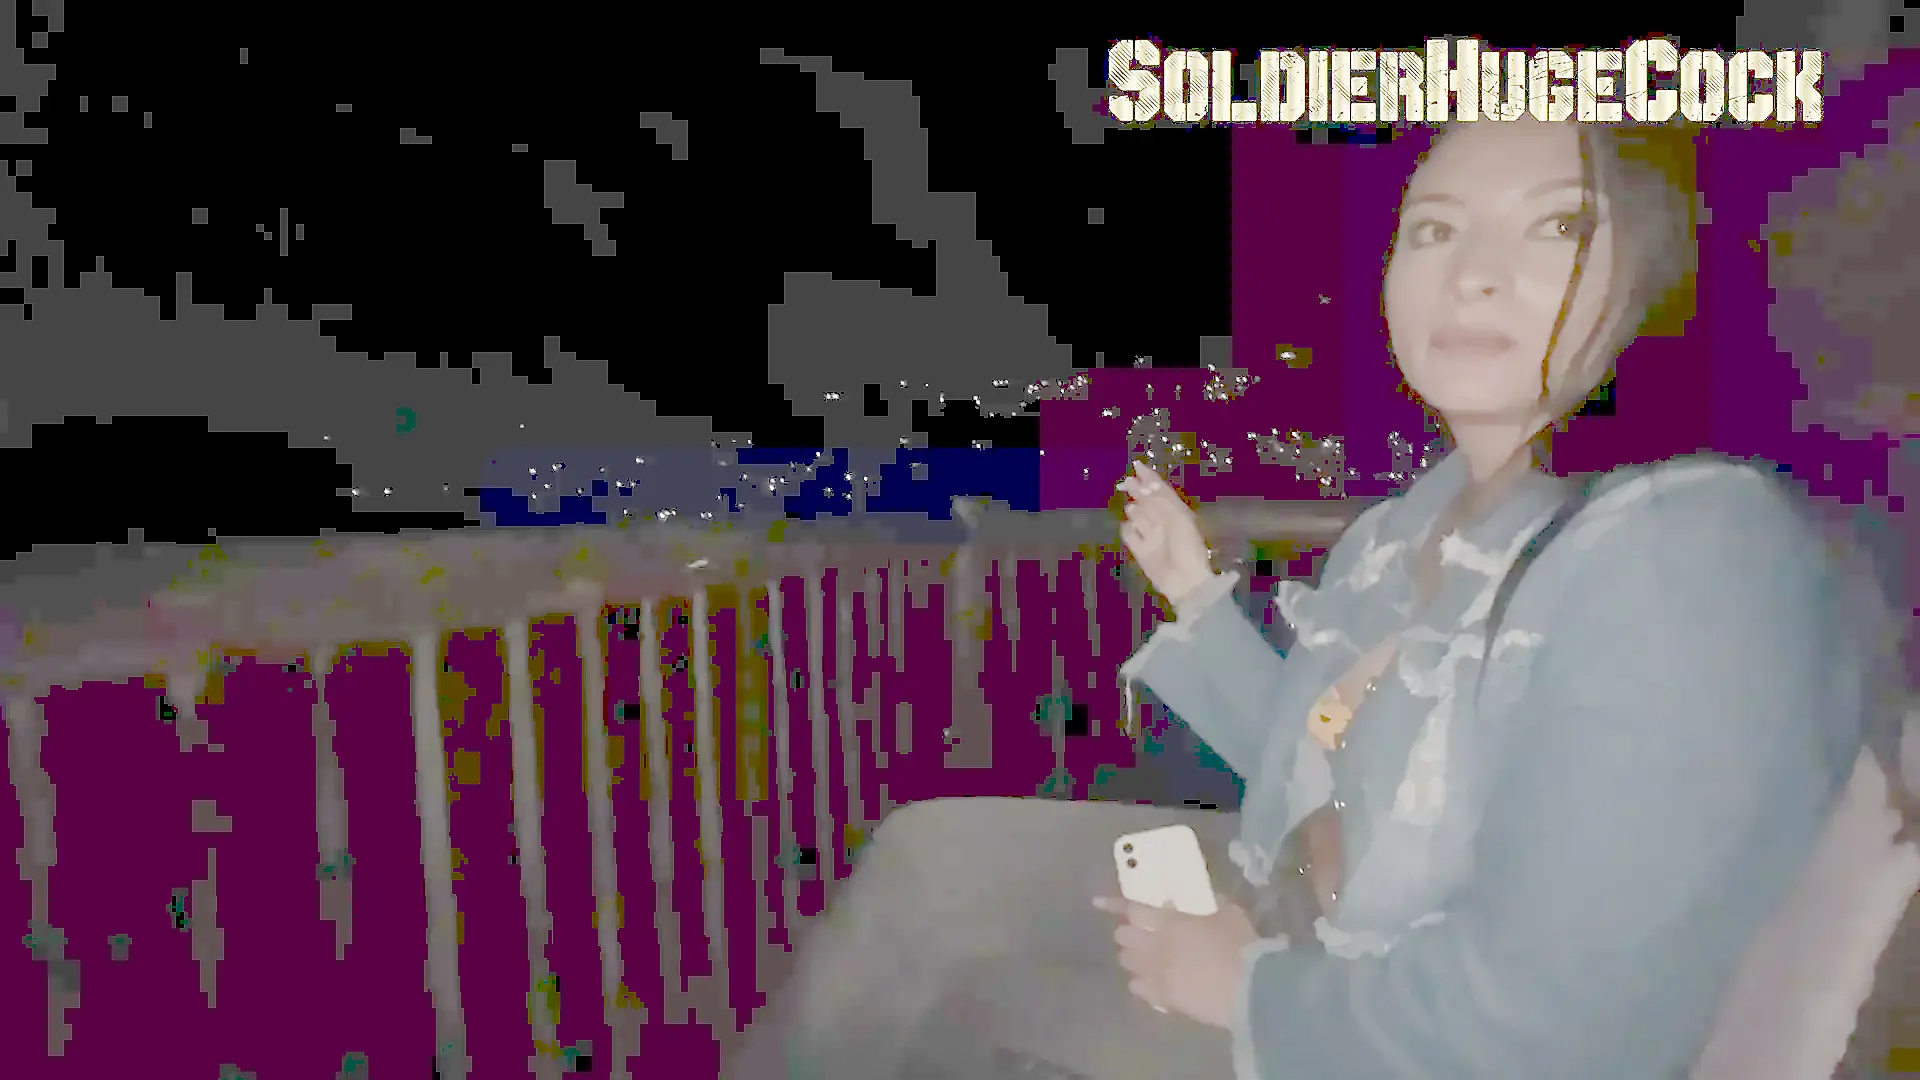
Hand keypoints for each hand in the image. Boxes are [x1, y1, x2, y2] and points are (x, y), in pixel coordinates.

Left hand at [1093, 894, 1258, 1029]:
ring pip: (1127, 962)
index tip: (1098, 902)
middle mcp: (1155, 946)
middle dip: (1128, 932)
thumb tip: (1205, 896)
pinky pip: (1138, 988)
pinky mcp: (1163, 998)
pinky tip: (1151, 982)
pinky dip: (1141, 982)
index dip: (1114, 905)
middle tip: (1140, 933)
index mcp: (1169, 921)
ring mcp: (1156, 974)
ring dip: (1134, 956)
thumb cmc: (1241, 944)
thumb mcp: (1229, 912)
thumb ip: (1212, 901)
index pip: (1132, 910)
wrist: (1249, 987)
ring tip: (1146, 958)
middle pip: (1123, 937)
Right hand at [1117, 461, 1212, 606]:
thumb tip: (1145, 486)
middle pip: (1148, 501)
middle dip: (1137, 490)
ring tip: (1133, 508)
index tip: (1136, 465)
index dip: (1149, 477)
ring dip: (1134, 509)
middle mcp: (1163, 521)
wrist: (1185, 581)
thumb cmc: (1186, 548)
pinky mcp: (1142, 551)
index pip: (1161, 490)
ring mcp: (1152, 536)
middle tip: (1126, 482)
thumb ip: (1161, 502)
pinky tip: (1129, 526)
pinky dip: (1128, 529)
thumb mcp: (1178, 520)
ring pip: (1138, 516)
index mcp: (1176, 512)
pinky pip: (1131, 535)